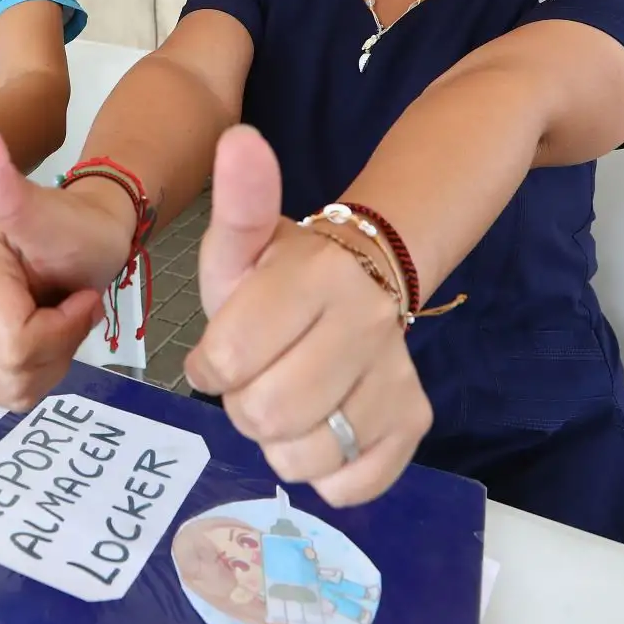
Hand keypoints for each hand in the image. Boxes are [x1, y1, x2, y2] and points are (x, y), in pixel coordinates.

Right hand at [0, 127, 138, 410]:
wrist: (85, 240)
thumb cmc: (79, 229)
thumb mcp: (53, 214)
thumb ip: (10, 190)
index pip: (15, 341)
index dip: (60, 329)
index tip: (78, 294)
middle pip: (8, 367)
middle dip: (55, 347)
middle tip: (72, 306)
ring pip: (3, 385)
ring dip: (47, 362)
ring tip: (59, 319)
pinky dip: (33, 373)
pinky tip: (44, 338)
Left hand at [184, 126, 432, 506]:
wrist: (366, 276)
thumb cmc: (283, 270)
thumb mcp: (246, 239)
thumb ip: (238, 201)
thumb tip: (238, 138)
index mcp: (316, 275)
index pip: (226, 360)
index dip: (210, 365)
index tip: (222, 350)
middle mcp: (366, 323)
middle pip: (262, 414)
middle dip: (242, 403)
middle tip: (256, 375)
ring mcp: (396, 376)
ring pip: (302, 456)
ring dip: (279, 440)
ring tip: (288, 399)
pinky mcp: (414, 422)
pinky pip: (350, 485)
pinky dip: (325, 472)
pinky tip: (324, 427)